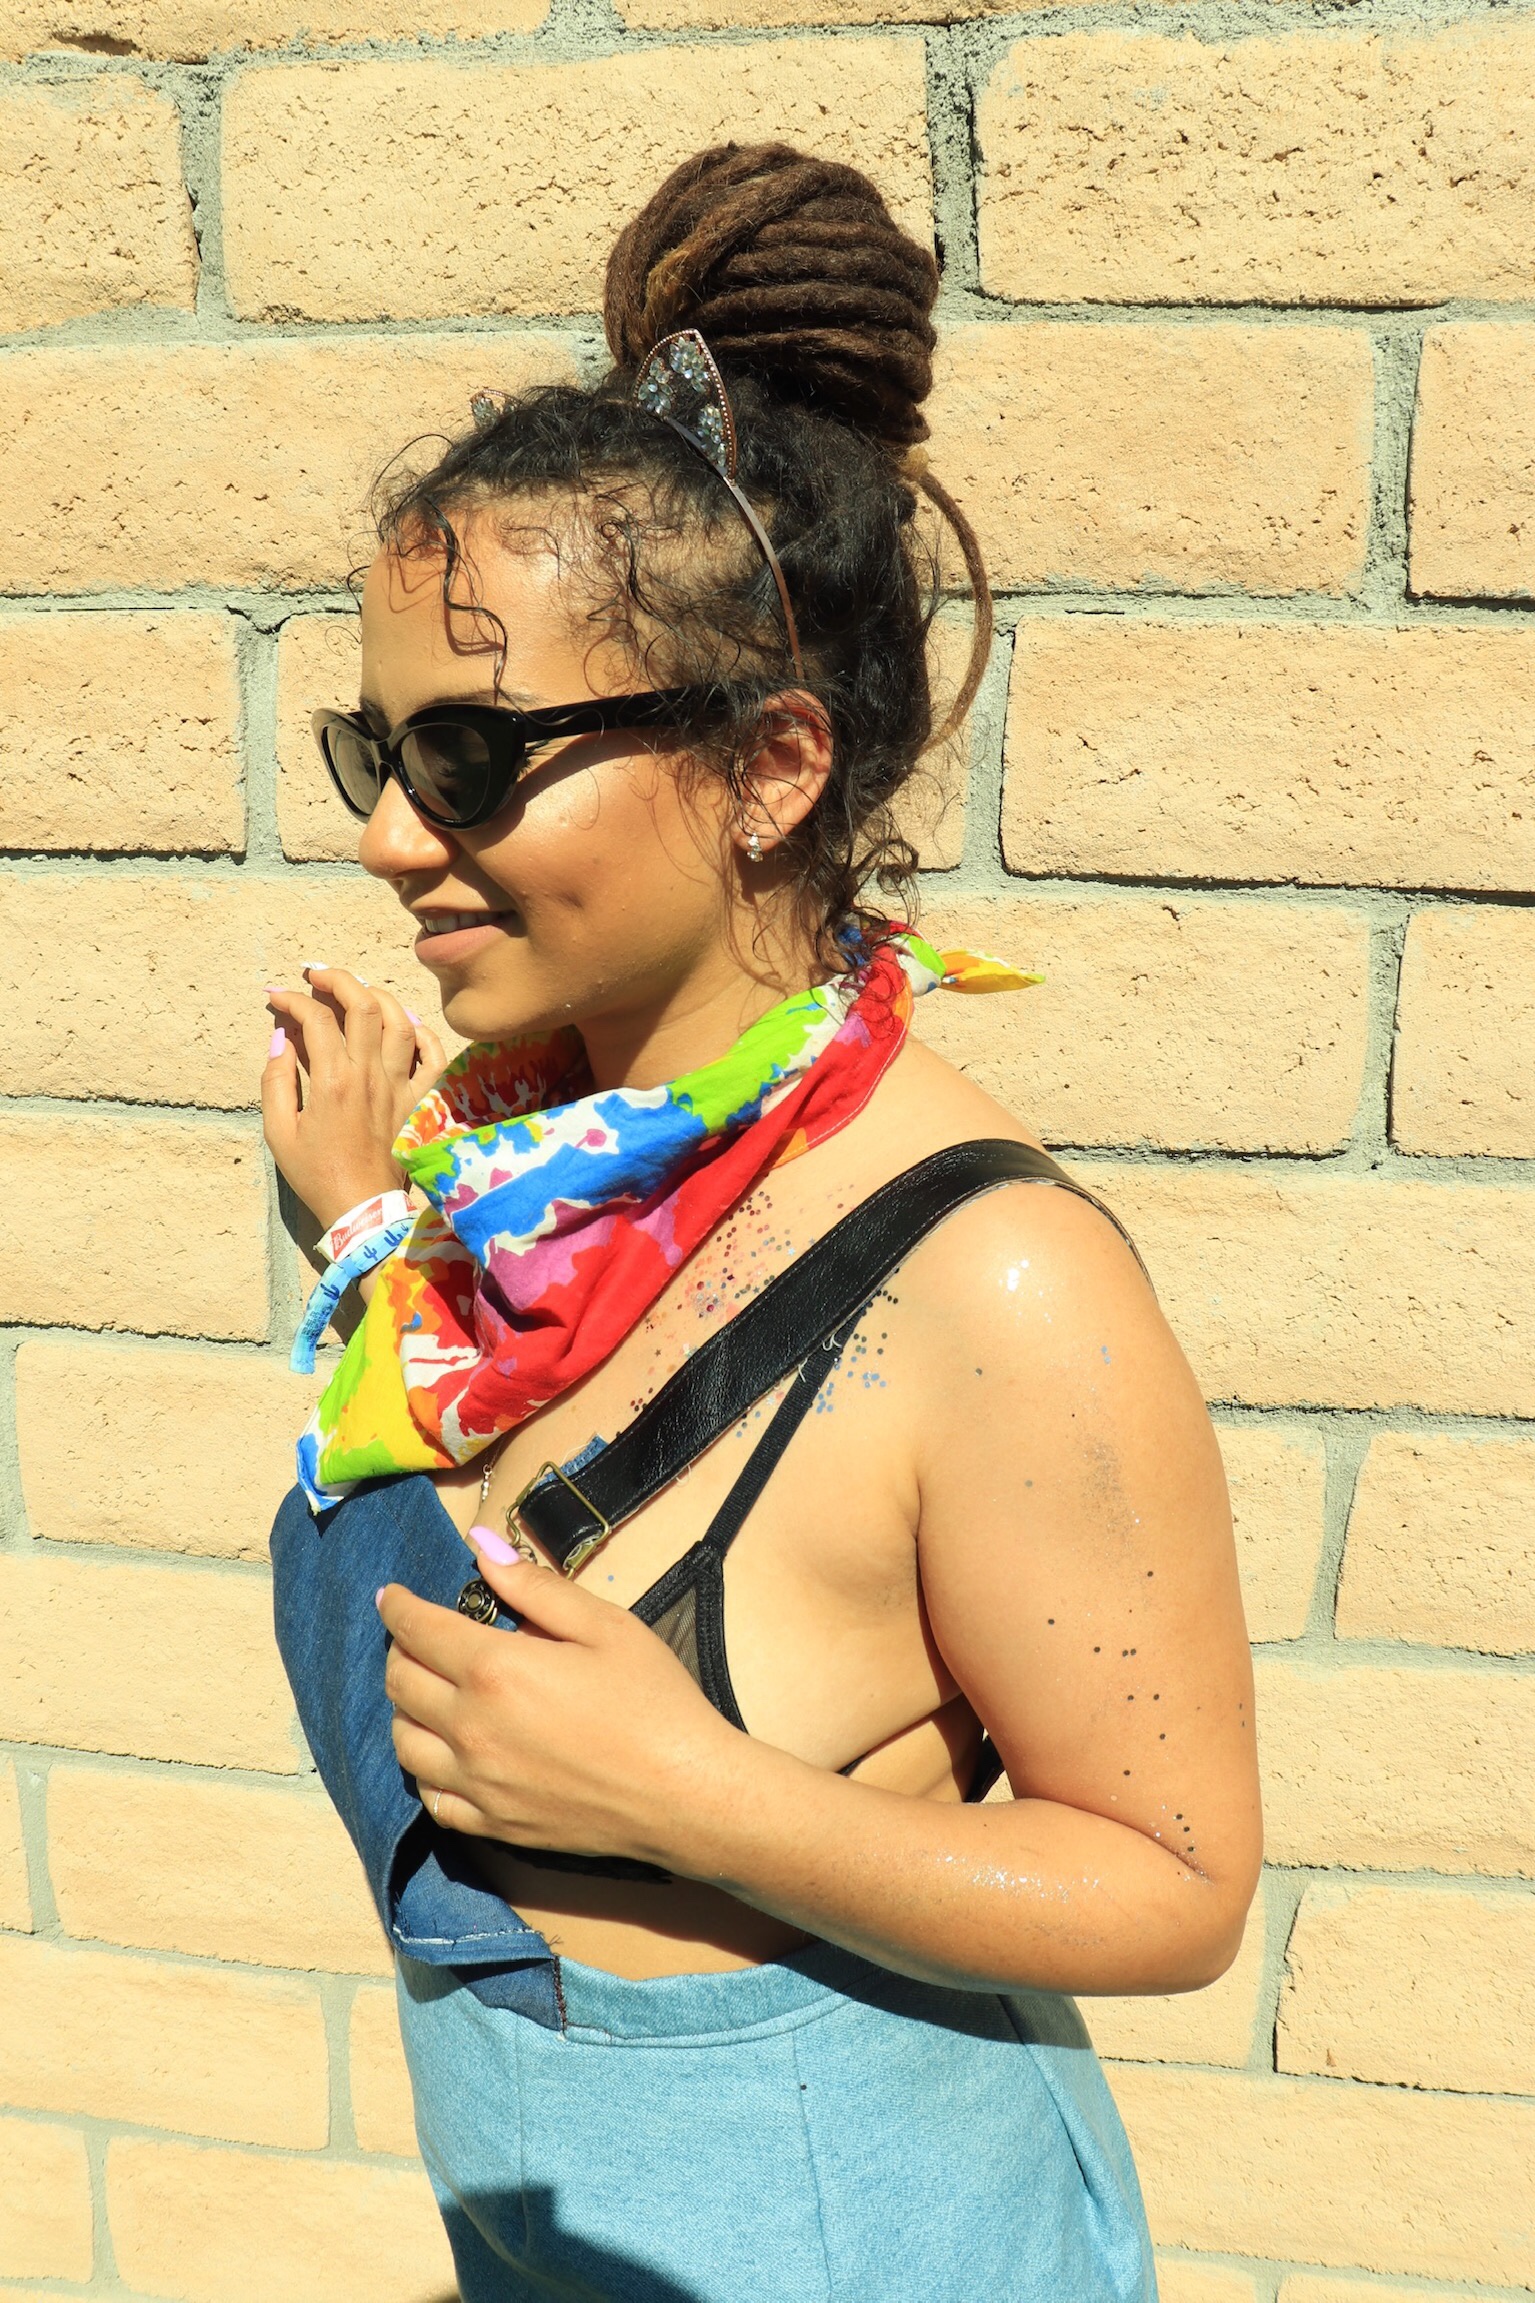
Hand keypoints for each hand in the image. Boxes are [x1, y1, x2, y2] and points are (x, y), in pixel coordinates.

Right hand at [262, 966, 445, 1230]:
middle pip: (363, 1005)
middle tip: (316, 975)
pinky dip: (423, 1032)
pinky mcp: (418, 1101)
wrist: (361, 1209)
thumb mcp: (279, 1131)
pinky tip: (405, 1022)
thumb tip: (281, 1039)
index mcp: (332, 1082)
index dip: (293, 1000)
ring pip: (400, 1021)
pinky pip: (433, 1057)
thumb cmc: (316, 1174)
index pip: (316, 1019)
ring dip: (377, 995)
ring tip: (356, 990)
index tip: (278, 999)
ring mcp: (400, 1086)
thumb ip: (276, 1081)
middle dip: (337, 979)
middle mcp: (370, 1075)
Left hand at [378, 1539, 737, 1866]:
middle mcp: (471, 1728)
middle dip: (399, 1650)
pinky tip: (445, 1752)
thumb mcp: (604, 1626)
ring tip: (429, 1692)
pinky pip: (430, 1797)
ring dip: (405, 1708)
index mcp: (496, 1669)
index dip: (396, 1606)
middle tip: (418, 1637)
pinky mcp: (492, 1824)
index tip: (391, 1595)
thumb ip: (535, 1586)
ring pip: (403, 1742)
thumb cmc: (654, 1702)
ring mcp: (477, 1783)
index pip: (417, 1629)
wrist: (686, 1794)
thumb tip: (481, 1547)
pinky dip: (424, 1768)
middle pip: (399, 1683)